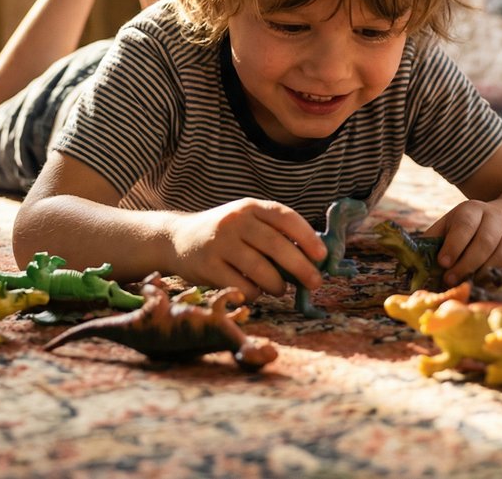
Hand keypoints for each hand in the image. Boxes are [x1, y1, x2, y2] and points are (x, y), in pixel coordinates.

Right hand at [166, 200, 326, 300]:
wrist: (179, 239)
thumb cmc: (226, 234)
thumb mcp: (248, 222)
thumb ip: (275, 233)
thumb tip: (314, 258)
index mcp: (251, 207)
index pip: (285, 217)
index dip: (308, 237)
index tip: (322, 256)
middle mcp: (235, 221)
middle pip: (276, 245)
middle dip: (301, 267)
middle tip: (315, 282)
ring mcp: (220, 243)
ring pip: (260, 269)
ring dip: (277, 285)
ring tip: (280, 289)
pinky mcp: (208, 266)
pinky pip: (241, 286)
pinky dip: (255, 293)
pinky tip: (255, 291)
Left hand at [425, 200, 501, 286]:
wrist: (499, 222)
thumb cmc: (464, 230)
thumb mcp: (447, 228)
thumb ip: (431, 242)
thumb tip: (413, 265)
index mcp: (473, 209)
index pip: (465, 225)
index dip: (454, 245)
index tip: (442, 263)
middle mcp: (496, 218)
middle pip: (485, 242)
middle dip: (466, 264)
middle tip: (450, 280)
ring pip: (501, 256)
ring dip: (482, 274)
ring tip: (467, 285)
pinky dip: (497, 280)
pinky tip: (483, 286)